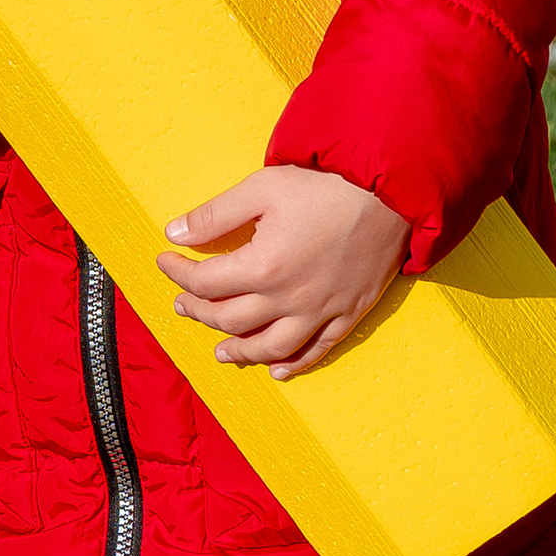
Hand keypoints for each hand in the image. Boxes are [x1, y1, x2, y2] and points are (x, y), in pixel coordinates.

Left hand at [155, 165, 411, 377]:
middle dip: (199, 312)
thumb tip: (174, 233)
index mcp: (262, 266)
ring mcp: (320, 310)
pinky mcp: (348, 313)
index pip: (205, 282)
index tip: (164, 260)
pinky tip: (278, 371)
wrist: (391, 192)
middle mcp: (288, 298)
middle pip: (230, 318)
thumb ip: (214, 215)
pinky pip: (317, 350)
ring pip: (270, 346)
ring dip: (240, 351)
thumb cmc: (325, 184)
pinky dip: (295, 365)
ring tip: (220, 352)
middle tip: (182, 304)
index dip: (178, 273)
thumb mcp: (261, 188)